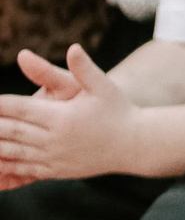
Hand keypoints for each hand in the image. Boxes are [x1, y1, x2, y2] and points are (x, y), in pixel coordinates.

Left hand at [0, 45, 139, 181]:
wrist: (136, 145)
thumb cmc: (119, 111)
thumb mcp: (104, 86)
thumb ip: (84, 68)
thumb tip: (73, 48)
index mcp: (61, 117)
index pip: (19, 108)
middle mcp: (54, 139)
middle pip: (9, 131)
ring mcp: (54, 157)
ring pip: (12, 152)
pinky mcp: (56, 171)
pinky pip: (23, 169)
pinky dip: (5, 166)